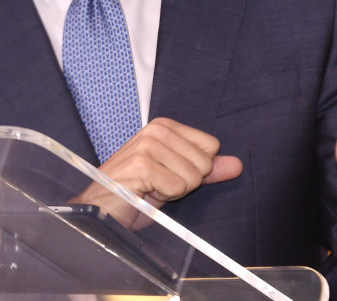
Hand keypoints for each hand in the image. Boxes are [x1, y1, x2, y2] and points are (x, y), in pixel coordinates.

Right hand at [73, 117, 242, 228]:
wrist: (100, 211)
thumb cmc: (136, 194)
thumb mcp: (177, 179)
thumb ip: (207, 170)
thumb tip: (237, 164)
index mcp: (165, 126)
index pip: (211, 147)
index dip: (195, 170)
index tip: (169, 175)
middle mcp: (155, 130)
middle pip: (204, 163)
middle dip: (185, 183)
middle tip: (157, 185)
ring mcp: (147, 145)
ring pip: (192, 177)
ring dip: (172, 192)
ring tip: (148, 189)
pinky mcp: (141, 165)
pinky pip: (177, 188)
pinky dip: (163, 200)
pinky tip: (143, 194)